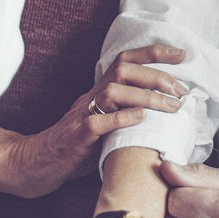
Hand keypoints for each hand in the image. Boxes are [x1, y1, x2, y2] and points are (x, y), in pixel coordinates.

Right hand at [4, 45, 188, 198]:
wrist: (37, 163)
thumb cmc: (75, 148)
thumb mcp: (102, 125)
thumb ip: (124, 115)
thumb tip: (162, 113)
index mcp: (98, 92)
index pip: (125, 61)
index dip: (153, 54)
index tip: (181, 55)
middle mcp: (91, 97)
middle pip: (123, 70)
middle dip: (156, 75)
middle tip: (181, 89)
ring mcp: (82, 115)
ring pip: (113, 92)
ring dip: (146, 96)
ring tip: (171, 105)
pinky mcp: (77, 136)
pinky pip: (97, 122)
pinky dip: (121, 118)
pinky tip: (140, 118)